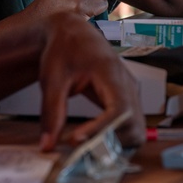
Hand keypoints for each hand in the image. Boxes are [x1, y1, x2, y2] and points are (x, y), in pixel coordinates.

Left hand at [36, 13, 144, 150]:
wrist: (72, 32)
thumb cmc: (63, 49)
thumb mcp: (52, 79)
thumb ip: (51, 114)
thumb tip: (47, 146)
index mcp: (110, 72)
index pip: (119, 109)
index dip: (101, 129)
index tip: (76, 139)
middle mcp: (127, 84)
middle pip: (134, 125)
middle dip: (111, 142)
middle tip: (81, 149)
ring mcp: (130, 93)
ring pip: (136, 130)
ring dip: (115, 144)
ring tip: (87, 147)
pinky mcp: (127, 100)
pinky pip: (130, 127)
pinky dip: (115, 139)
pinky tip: (93, 140)